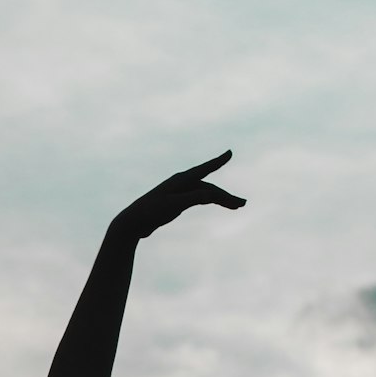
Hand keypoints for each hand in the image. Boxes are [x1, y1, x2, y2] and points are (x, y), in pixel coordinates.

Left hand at [113, 149, 244, 241]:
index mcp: (180, 180)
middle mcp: (182, 183)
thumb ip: (192, 198)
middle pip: (210, 188)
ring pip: (206, 194)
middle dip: (226, 196)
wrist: (133, 223)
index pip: (203, 169)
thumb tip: (211, 194)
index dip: (217, 161)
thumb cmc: (150, 212)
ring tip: (237, 207)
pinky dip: (211, 200)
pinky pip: (200, 199)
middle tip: (242, 204)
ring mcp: (180, 192)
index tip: (229, 153)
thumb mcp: (173, 205)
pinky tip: (218, 203)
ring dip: (222, 199)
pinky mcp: (177, 202)